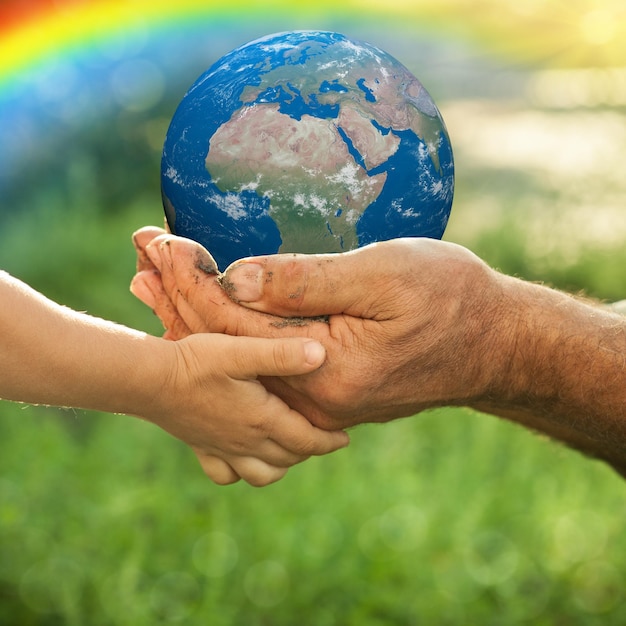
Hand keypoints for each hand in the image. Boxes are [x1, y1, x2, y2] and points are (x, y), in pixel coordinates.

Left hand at [131, 227, 504, 430]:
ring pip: (239, 359)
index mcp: (322, 371)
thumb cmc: (449, 299)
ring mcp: (316, 399)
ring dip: (195, 317)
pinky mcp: (324, 390)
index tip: (156, 241)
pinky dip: (230, 332)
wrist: (493, 345)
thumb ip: (307, 282)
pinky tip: (209, 312)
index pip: (233, 325)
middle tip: (138, 259)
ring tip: (153, 285)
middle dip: (177, 299)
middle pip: (225, 348)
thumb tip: (235, 277)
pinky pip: (261, 364)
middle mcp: (310, 397)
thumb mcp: (383, 275)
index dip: (190, 280)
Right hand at [152, 331, 349, 486]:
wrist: (150, 380)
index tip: (345, 437)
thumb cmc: (197, 361)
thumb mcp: (241, 351)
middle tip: (322, 437)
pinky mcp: (202, 448)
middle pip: (289, 457)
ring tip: (289, 448)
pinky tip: (244, 456)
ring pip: (263, 474)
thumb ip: (281, 354)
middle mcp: (245, 441)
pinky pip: (226, 475)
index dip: (330, 440)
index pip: (307, 440)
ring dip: (281, 465)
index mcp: (262, 419)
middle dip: (310, 450)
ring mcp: (222, 449)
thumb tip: (320, 355)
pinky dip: (241, 472)